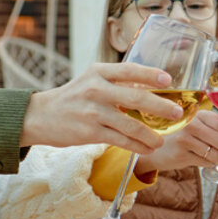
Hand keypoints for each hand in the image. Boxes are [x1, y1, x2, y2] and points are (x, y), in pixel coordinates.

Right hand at [20, 63, 182, 153]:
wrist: (39, 116)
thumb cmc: (73, 97)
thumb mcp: (92, 80)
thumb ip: (117, 82)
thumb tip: (151, 88)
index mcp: (98, 72)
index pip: (129, 70)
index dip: (150, 74)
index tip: (168, 79)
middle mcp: (96, 89)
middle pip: (136, 98)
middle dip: (160, 106)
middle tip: (177, 113)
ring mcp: (92, 112)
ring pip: (130, 125)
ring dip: (150, 134)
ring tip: (161, 140)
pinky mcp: (89, 132)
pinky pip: (120, 140)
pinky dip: (136, 145)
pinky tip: (146, 148)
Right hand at [134, 111, 217, 173]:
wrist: (153, 148)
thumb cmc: (179, 136)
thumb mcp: (199, 126)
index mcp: (196, 113)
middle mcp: (190, 123)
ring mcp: (184, 139)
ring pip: (215, 153)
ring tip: (215, 157)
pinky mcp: (181, 154)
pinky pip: (205, 162)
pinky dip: (209, 163)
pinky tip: (202, 159)